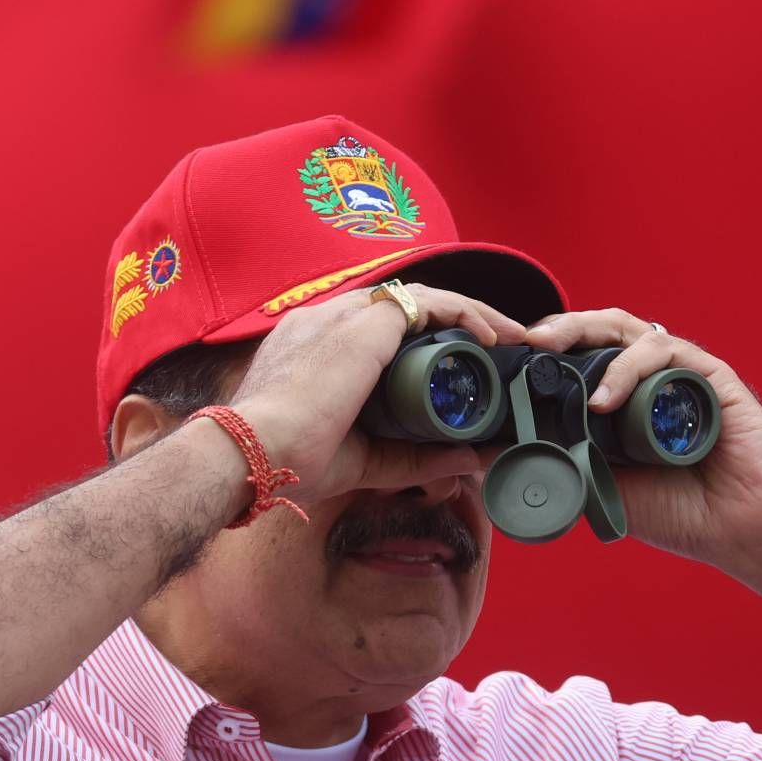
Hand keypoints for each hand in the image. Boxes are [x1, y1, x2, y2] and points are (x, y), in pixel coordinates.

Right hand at [228, 282, 528, 507]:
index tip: (466, 364)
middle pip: (408, 308)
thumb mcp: (369, 461)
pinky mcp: (364, 322)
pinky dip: (465, 314)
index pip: (384, 330)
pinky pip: (428, 303)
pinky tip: (491, 336)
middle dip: (460, 324)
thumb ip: (417, 458)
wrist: (254, 453)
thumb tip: (470, 460)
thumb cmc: (290, 462)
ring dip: (472, 315)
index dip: (429, 341)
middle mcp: (330, 320)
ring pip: (424, 298)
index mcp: (319, 347)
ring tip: (507, 338)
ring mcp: (345, 315)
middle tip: (500, 347)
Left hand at [520, 309, 761, 568]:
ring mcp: (678, 374)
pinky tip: (604, 399)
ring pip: (625, 331)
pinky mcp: (709, 376)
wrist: (740, 529)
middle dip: (557, 329)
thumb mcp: (598, 488)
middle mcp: (649, 380)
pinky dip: (627, 369)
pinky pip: (663, 352)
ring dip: (583, 336)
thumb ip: (553, 465)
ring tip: (550, 354)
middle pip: (598, 332)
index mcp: (623, 401)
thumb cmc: (680, 512)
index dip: (545, 352)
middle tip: (524, 343)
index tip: (506, 361)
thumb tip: (485, 453)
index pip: (579, 357)